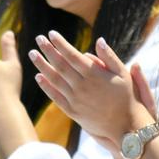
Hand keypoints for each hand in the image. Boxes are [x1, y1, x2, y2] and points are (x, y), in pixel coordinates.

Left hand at [31, 32, 149, 148]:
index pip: (72, 55)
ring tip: (32, 54)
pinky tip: (38, 77)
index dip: (61, 43)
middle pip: (60, 65)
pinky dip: (46, 86)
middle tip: (38, 38)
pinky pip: (56, 97)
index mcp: (94, 74)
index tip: (51, 33)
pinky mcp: (73, 112)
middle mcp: (82, 86)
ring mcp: (76, 99)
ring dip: (42, 65)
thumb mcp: (123, 74)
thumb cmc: (126, 97)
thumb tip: (99, 40)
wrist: (125, 125)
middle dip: (48, 50)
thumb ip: (109, 57)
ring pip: (54, 80)